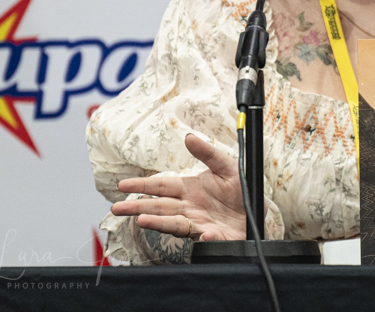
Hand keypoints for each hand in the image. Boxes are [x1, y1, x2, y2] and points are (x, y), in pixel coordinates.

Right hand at [111, 134, 246, 241]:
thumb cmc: (240, 189)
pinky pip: (207, 238)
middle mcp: (188, 207)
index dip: (142, 185)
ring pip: (173, 223)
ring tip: (142, 221)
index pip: (161, 186)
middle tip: (117, 208)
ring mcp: (198, 223)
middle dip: (137, 208)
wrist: (257, 210)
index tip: (122, 185)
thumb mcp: (226, 166)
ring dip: (158, 223)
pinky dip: (205, 237)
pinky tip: (203, 234)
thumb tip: (189, 137)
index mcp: (189, 189)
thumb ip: (208, 153)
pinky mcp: (212, 236)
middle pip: (158, 207)